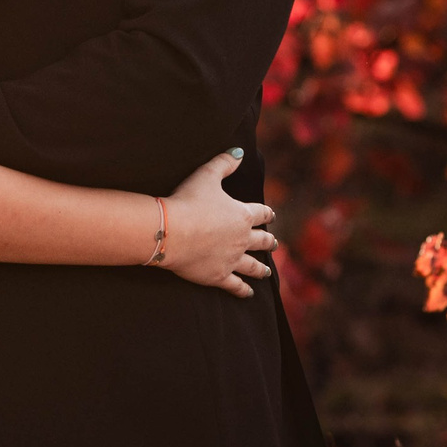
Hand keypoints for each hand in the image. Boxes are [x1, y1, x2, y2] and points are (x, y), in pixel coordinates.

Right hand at [158, 150, 279, 298]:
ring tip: (267, 271)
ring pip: (252, 266)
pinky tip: (249, 293)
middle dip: (268, 242)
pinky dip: (243, 290)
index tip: (271, 215)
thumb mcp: (206, 175)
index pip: (261, 213)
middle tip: (273, 244)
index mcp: (242, 215)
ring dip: (261, 268)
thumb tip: (239, 152)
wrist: (172, 232)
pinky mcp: (219, 276)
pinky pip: (236, 285)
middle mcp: (242, 239)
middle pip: (261, 241)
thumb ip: (224, 163)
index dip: (267, 214)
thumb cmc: (188, 201)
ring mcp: (232, 259)